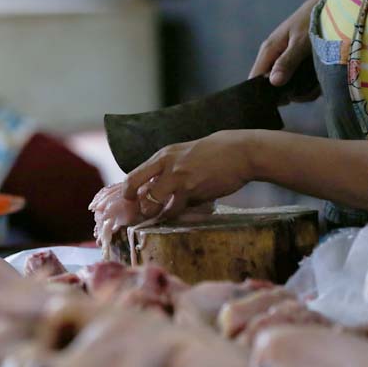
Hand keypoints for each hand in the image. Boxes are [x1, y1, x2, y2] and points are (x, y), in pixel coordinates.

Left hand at [122, 131, 253, 218]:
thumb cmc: (213, 154)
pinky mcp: (192, 191)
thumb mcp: (184, 154)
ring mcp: (178, 179)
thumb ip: (167, 170)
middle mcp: (166, 166)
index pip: (134, 175)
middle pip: (135, 187)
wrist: (240, 153)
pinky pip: (177, 209)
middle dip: (135, 203)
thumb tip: (152, 189)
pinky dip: (177, 213)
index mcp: (163, 156)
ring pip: (156, 204)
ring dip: (159, 213)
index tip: (129, 200)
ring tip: (167, 213)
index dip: (127, 191)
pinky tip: (185, 210)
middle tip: (141, 211)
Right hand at [249, 0, 320, 103]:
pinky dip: (308, 85)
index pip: (254, 79)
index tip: (282, 101)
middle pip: (270, 86)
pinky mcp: (296, 62)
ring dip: (301, 90)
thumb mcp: (302, 42)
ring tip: (316, 86)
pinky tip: (319, 82)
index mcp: (269, 50)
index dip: (262, 93)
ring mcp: (284, 60)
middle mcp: (273, 57)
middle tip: (305, 92)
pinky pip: (297, 81)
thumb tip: (273, 83)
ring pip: (285, 85)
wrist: (331, 4)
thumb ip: (287, 62)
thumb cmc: (314, 19)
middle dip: (287, 93)